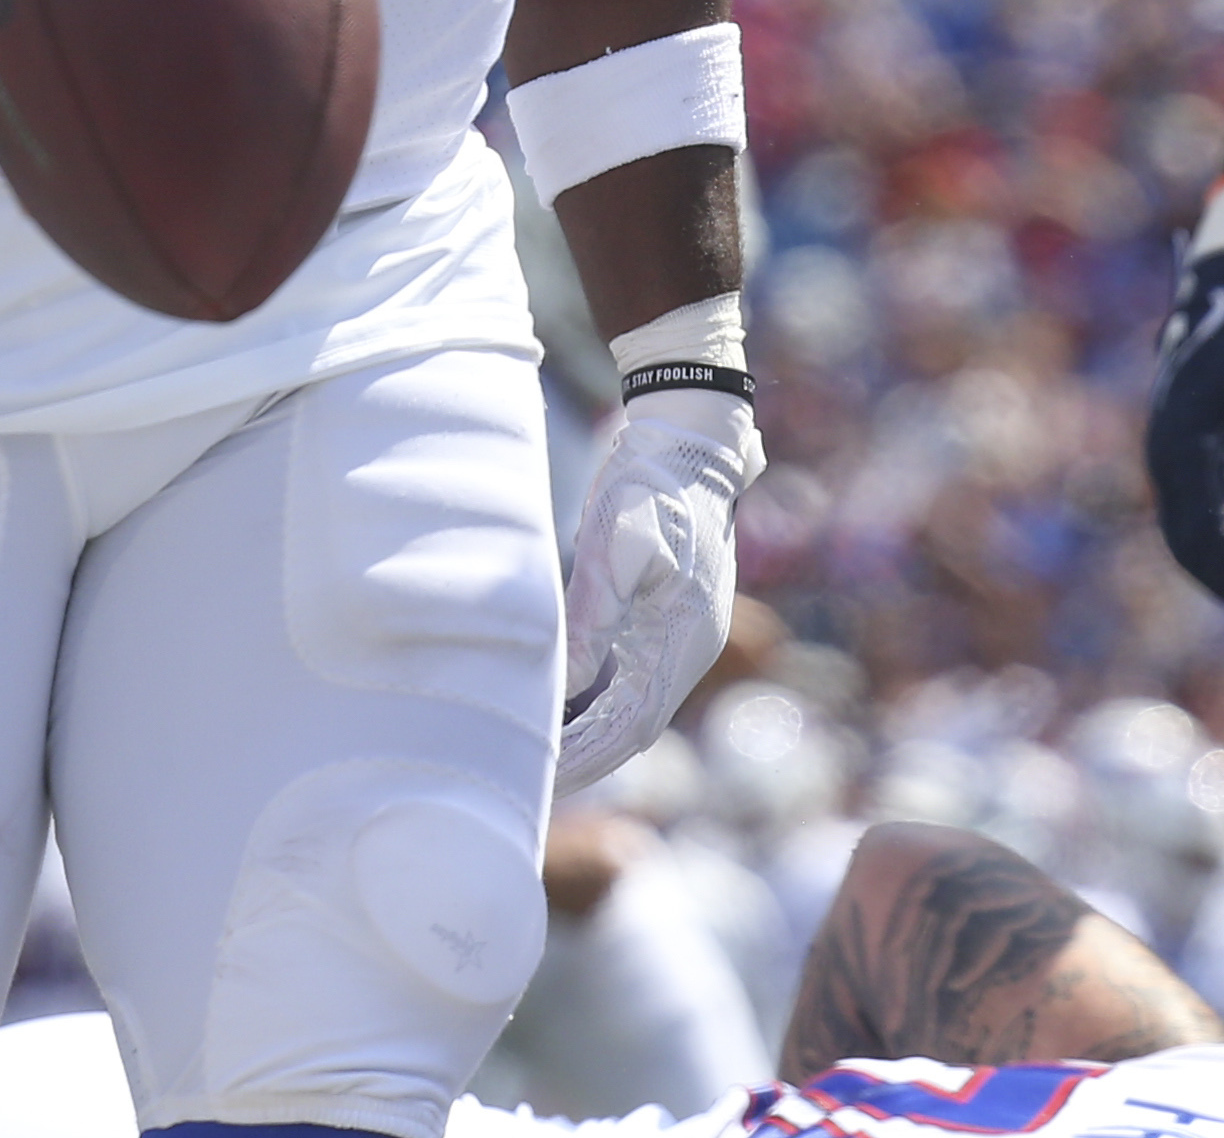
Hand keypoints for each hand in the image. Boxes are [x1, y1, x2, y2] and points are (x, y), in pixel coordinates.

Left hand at [557, 382, 758, 792]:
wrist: (690, 436)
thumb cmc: (652, 484)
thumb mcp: (617, 545)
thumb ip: (592, 616)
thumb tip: (565, 686)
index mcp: (686, 637)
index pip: (633, 725)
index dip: (589, 758)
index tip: (544, 782)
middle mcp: (691, 644)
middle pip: (637, 726)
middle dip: (588, 759)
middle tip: (532, 788)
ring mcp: (684, 630)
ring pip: (636, 705)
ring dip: (593, 736)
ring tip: (543, 760)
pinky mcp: (670, 613)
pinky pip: (635, 678)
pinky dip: (601, 704)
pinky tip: (568, 710)